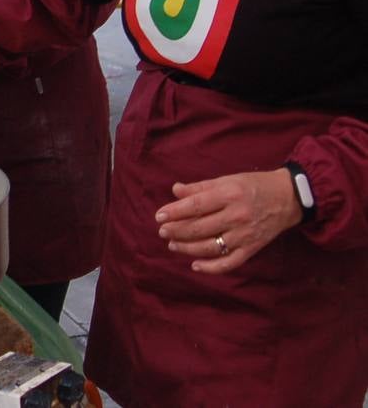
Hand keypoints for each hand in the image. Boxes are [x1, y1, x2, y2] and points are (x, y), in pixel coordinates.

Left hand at [154, 168, 302, 273]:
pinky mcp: (252, 248)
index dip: (175, 212)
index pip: (195, 206)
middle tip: (162, 232)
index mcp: (228, 195)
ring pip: (210, 247)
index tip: (159, 216)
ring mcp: (245, 235)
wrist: (288, 198)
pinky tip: (195, 265)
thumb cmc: (252, 186)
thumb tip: (175, 190)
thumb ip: (200, 187)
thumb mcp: (226, 180)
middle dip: (177, 231)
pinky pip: (229, 262)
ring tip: (173, 245)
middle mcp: (236, 216)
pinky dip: (211, 267)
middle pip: (199, 228)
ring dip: (188, 248)